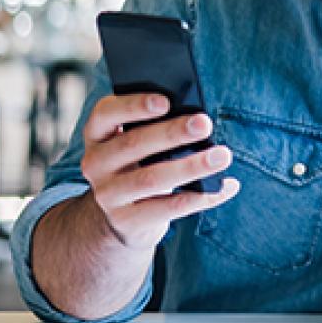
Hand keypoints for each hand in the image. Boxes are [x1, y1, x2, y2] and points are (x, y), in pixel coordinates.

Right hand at [79, 92, 239, 248]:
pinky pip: (169, 208)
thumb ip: (156, 129)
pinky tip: (225, 186)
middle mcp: (95, 164)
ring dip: (191, 166)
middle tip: (205, 124)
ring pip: (152, 179)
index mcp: (98, 135)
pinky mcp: (127, 221)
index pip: (105, 114)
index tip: (165, 102)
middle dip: (172, 133)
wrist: (123, 217)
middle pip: (133, 144)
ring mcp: (108, 195)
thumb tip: (198, 122)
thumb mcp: (138, 144)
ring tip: (222, 155)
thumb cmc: (140, 165)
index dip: (133, 106)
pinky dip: (202, 197)